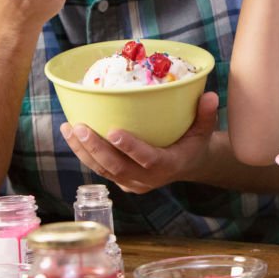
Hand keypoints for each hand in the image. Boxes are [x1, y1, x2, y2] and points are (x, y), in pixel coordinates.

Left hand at [61, 92, 219, 193]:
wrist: (187, 165)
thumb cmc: (194, 143)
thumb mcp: (204, 130)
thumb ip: (206, 114)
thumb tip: (210, 95)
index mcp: (168, 166)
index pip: (147, 159)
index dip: (130, 148)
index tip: (113, 131)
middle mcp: (147, 179)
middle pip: (117, 167)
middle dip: (95, 148)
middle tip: (79, 126)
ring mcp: (132, 183)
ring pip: (103, 170)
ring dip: (83, 150)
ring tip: (69, 128)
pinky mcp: (122, 181)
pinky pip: (100, 169)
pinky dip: (84, 153)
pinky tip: (71, 135)